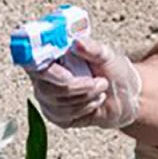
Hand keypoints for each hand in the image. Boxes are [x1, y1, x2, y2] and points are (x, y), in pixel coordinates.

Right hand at [24, 38, 141, 129]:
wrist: (125, 96)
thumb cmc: (113, 71)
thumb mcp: (107, 55)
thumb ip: (93, 48)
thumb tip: (77, 42)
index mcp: (52, 55)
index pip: (32, 60)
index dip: (43, 68)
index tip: (66, 73)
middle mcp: (44, 76)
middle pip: (46, 87)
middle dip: (76, 87)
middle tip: (99, 82)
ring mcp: (48, 97)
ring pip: (57, 103)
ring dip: (85, 98)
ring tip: (101, 88)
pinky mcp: (55, 115)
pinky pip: (63, 116)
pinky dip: (84, 109)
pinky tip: (94, 101)